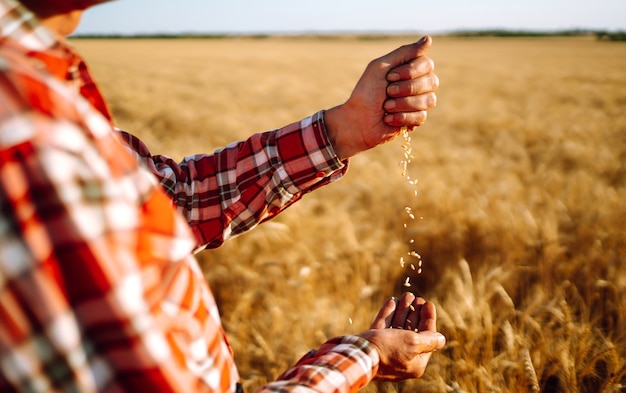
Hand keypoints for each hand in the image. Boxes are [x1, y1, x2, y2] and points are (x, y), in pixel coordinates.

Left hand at [324, 36, 438, 159]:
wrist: (357, 121)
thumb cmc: (366, 92)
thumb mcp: (381, 66)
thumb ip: (405, 52)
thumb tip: (429, 38)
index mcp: (410, 69)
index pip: (427, 64)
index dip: (410, 72)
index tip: (389, 77)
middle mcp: (418, 84)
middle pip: (432, 82)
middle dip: (406, 89)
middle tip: (387, 93)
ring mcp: (418, 103)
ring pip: (429, 101)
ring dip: (402, 104)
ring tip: (386, 107)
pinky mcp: (416, 120)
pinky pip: (421, 117)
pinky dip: (401, 118)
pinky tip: (389, 119)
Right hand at [359, 292, 444, 380]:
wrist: (358, 354)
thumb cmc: (387, 350)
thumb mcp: (413, 344)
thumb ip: (429, 340)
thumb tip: (442, 339)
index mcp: (415, 362)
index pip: (427, 338)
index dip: (428, 319)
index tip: (428, 303)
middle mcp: (402, 357)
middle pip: (412, 332)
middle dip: (415, 313)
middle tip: (417, 298)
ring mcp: (386, 351)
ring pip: (397, 327)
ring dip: (403, 310)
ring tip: (406, 295)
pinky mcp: (374, 344)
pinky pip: (383, 327)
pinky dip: (388, 314)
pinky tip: (392, 301)